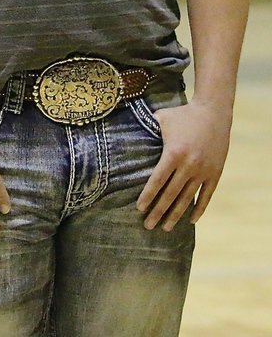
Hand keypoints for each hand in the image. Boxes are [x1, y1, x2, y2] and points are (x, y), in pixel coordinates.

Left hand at [136, 101, 231, 230]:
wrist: (214, 112)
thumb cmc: (182, 114)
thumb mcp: (161, 118)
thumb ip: (145, 127)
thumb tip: (123, 129)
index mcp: (173, 153)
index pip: (157, 180)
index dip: (148, 195)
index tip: (139, 208)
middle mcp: (189, 165)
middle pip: (170, 194)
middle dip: (158, 211)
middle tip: (148, 226)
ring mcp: (204, 171)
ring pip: (188, 198)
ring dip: (176, 214)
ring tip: (166, 228)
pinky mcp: (216, 173)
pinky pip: (206, 195)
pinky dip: (199, 208)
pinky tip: (191, 220)